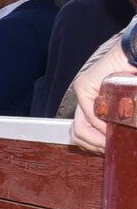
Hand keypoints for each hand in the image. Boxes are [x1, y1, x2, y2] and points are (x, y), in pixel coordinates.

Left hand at [69, 39, 135, 153]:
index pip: (83, 134)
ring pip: (80, 128)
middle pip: (78, 134)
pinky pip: (91, 113)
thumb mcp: (124, 108)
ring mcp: (81, 93)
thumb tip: (114, 143)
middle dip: (95, 146)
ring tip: (113, 142)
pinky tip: (115, 128)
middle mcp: (83, 102)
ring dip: (97, 139)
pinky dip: (102, 125)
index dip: (95, 146)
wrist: (133, 57)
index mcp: (93, 108)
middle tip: (111, 149)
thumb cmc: (133, 81)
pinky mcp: (84, 86)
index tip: (110, 151)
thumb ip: (116, 121)